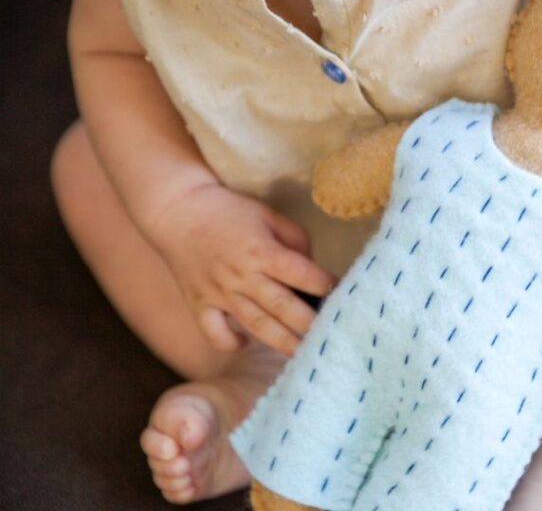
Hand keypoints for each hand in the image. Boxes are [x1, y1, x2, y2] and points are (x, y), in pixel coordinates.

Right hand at [145, 183, 336, 354]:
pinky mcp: (199, 304)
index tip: (342, 293)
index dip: (325, 285)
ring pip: (256, 325)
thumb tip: (314, 270)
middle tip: (330, 335)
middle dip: (309, 323)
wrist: (176, 211)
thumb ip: (296, 241)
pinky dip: (230, 342)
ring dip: (282, 342)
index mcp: (262, 250)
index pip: (302, 274)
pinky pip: (215, 333)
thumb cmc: (229, 211)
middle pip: (283, 307)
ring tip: (303, 353)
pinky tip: (246, 343)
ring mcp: (219, 293)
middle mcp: (242, 275)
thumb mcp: (269, 216)